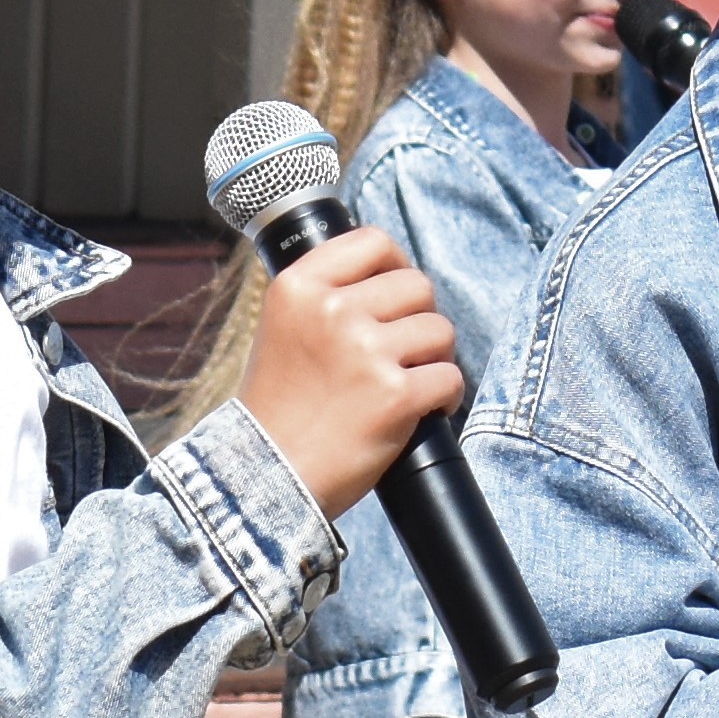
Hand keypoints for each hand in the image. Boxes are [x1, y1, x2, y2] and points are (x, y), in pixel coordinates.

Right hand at [233, 224, 462, 515]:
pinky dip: (445, 397)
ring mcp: (365, 351)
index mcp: (299, 287)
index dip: (397, 266)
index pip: (374, 242)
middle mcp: (332, 310)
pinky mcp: (395, 394)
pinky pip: (451, 378)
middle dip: (418, 319)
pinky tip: (423, 411)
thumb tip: (386, 275)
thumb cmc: (279, 408)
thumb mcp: (282, 328)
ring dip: (435, 358)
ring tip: (408, 382)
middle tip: (401, 353)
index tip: (396, 295)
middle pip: (417, 286)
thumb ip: (324, 296)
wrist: (267, 475)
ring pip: (441, 330)